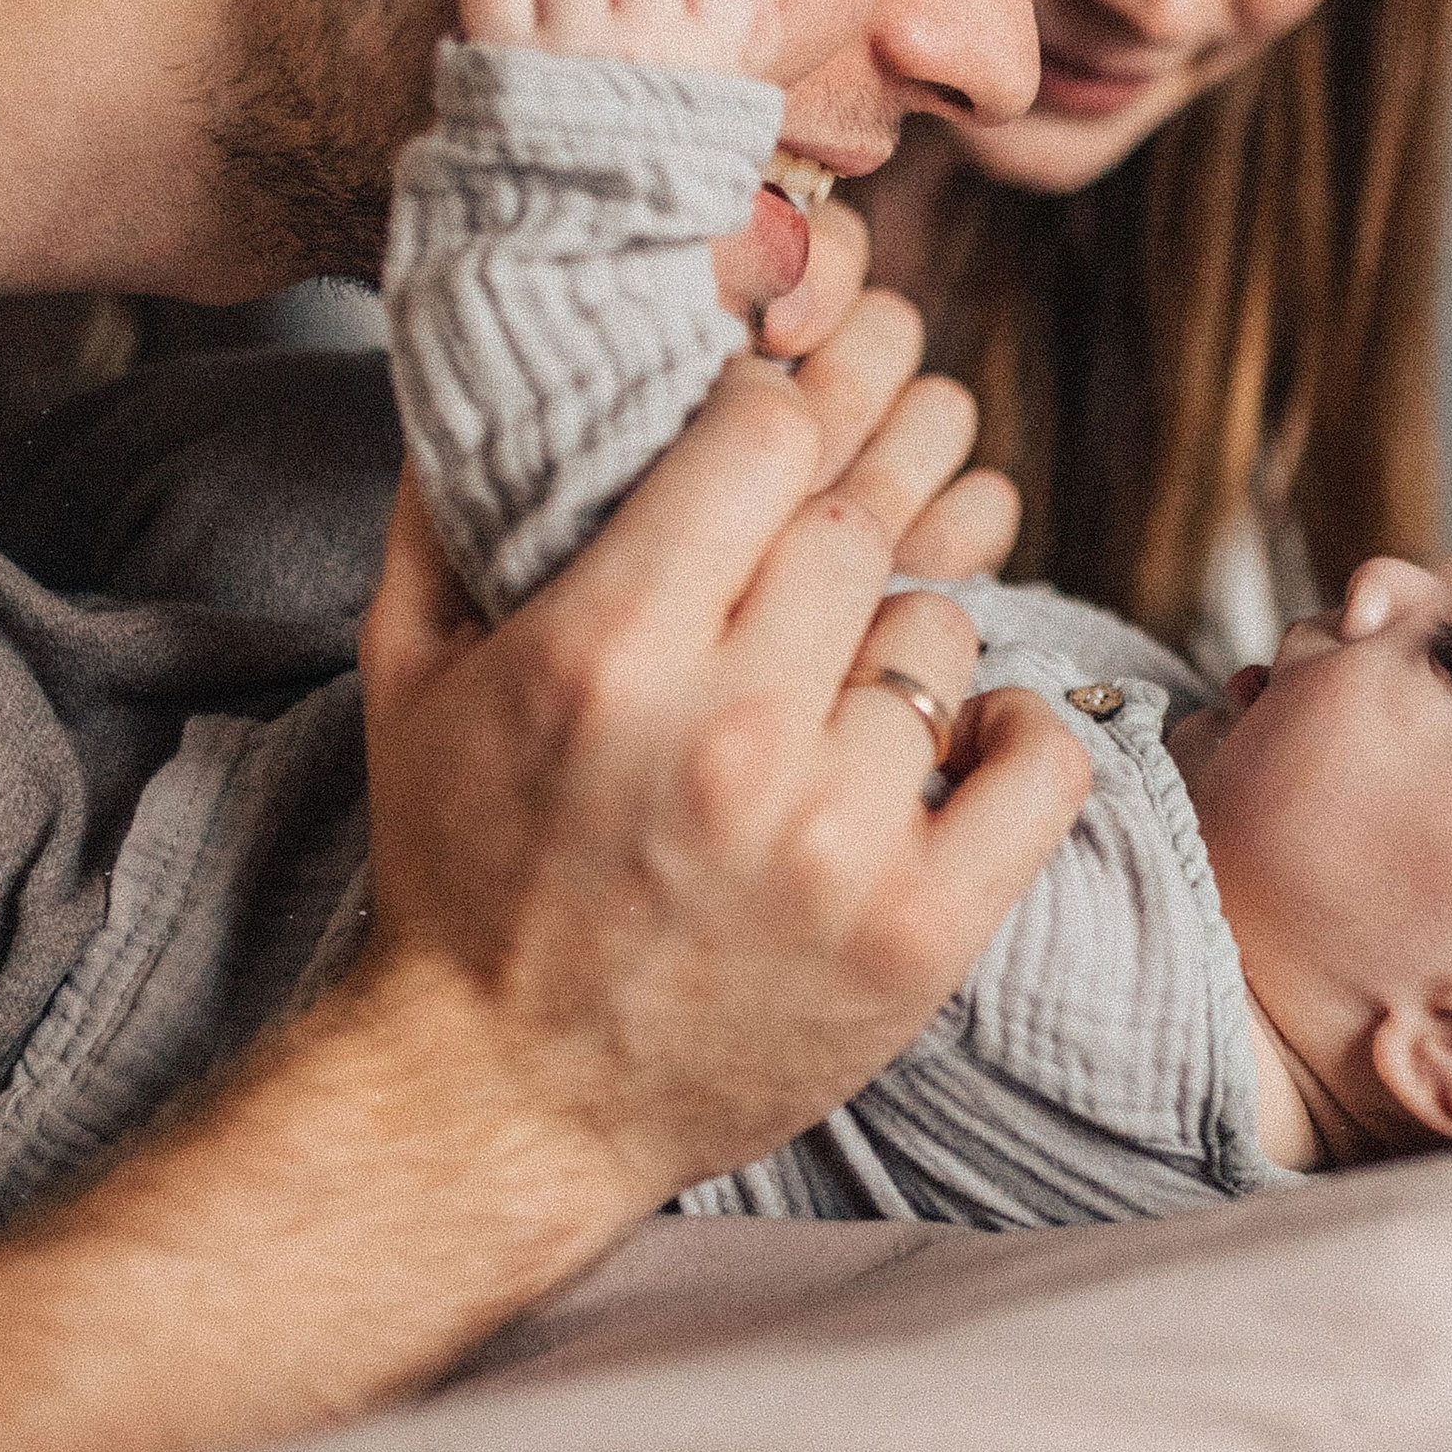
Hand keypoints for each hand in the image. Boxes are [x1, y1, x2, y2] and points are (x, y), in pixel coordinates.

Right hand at [353, 286, 1090, 1212]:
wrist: (502, 1104)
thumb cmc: (460, 876)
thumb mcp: (411, 673)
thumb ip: (450, 502)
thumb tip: (501, 346)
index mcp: (607, 650)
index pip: (767, 432)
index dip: (790, 400)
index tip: (792, 411)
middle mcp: (728, 734)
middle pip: (865, 518)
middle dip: (878, 472)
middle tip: (896, 445)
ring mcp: (834, 837)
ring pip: (941, 631)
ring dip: (910, 630)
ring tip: (856, 666)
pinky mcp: (917, 932)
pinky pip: (1040, 761)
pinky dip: (1018, 732)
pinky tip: (966, 735)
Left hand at [460, 0, 824, 339]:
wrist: (572, 265)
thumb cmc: (654, 189)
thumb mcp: (722, 127)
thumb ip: (747, 36)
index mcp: (709, 61)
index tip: (669, 17)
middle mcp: (649, 42)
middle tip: (600, 14)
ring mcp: (573, 44)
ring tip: (552, 11)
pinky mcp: (505, 54)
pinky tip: (507, 25)